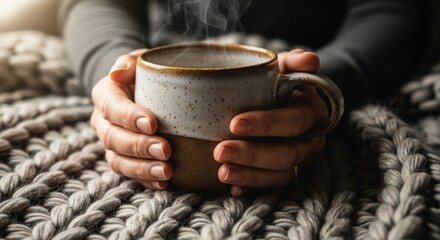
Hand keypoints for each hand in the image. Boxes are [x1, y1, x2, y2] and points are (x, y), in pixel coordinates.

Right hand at [90, 49, 172, 189]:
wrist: (145, 90)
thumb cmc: (146, 74)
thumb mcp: (140, 61)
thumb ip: (130, 62)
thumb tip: (118, 73)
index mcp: (105, 95)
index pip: (112, 106)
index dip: (129, 117)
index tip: (152, 123)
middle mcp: (103, 121)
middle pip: (113, 138)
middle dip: (139, 146)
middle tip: (165, 150)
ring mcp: (111, 143)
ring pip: (118, 161)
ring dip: (142, 168)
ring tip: (166, 172)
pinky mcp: (122, 158)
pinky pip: (129, 173)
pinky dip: (145, 180)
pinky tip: (163, 182)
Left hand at [214, 49, 327, 195]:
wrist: (283, 100)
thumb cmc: (279, 82)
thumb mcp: (283, 67)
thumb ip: (293, 61)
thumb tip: (310, 59)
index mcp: (311, 112)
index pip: (293, 121)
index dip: (267, 124)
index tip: (235, 123)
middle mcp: (310, 139)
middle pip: (287, 154)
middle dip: (252, 155)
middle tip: (220, 152)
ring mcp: (299, 159)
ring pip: (281, 174)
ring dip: (251, 176)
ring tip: (222, 172)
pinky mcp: (286, 172)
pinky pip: (273, 186)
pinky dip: (253, 187)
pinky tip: (233, 188)